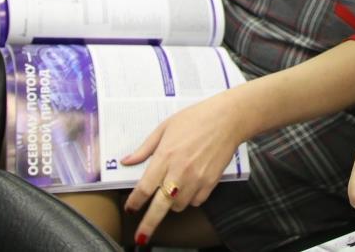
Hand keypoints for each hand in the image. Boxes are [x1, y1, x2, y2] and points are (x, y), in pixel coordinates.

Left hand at [121, 93, 246, 243]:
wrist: (227, 119)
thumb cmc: (195, 118)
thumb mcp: (165, 127)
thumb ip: (145, 148)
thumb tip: (126, 161)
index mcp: (165, 156)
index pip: (144, 187)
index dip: (134, 202)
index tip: (130, 208)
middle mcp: (179, 171)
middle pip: (159, 206)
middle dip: (148, 224)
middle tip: (140, 236)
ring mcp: (196, 179)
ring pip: (178, 206)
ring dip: (172, 203)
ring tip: (173, 190)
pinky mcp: (211, 182)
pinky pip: (196, 201)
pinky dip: (191, 198)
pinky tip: (190, 186)